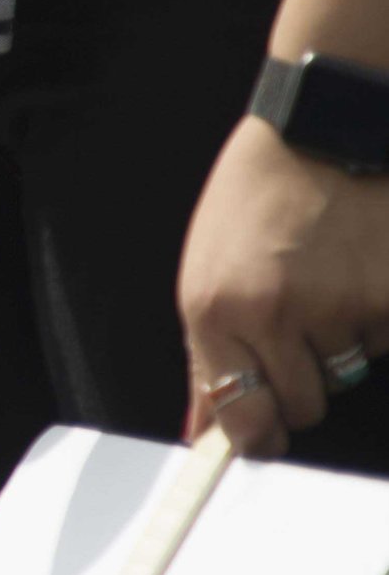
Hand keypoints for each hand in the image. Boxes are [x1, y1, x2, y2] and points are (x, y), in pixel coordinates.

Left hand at [180, 118, 388, 456]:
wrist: (318, 134)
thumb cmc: (253, 202)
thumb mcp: (204, 273)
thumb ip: (205, 356)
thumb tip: (203, 430)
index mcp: (216, 311)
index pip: (241, 414)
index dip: (255, 435)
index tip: (263, 439)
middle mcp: (275, 316)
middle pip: (303, 405)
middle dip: (301, 382)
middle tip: (296, 332)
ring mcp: (340, 308)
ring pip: (347, 373)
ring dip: (338, 344)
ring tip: (324, 285)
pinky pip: (383, 342)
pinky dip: (375, 320)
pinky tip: (357, 275)